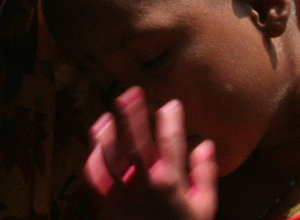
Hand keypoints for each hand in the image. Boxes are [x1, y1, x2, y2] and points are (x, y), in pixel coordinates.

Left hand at [84, 88, 215, 219]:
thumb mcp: (205, 209)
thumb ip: (205, 176)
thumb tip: (206, 146)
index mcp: (171, 182)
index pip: (171, 142)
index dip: (171, 120)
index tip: (171, 104)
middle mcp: (145, 183)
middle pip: (136, 140)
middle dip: (134, 114)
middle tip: (131, 91)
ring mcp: (123, 192)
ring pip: (111, 154)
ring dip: (109, 132)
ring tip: (108, 114)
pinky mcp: (107, 202)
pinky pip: (96, 177)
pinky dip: (93, 158)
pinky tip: (95, 144)